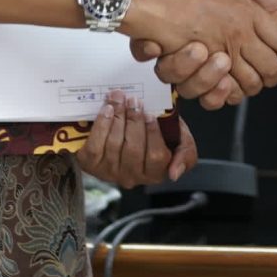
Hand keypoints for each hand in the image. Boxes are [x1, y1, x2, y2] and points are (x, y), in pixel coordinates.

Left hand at [76, 92, 196, 188]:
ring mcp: (109, 173)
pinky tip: (106, 110)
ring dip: (116, 118)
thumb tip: (173, 174)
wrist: (127, 128)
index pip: (156, 157)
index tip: (150, 114)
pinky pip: (94, 147)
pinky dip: (100, 126)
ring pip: (114, 146)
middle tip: (133, 100)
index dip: (153, 135)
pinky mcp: (90, 165)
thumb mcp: (180, 141)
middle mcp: (132, 178)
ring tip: (119, 98)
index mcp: (155, 173)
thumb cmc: (158, 133)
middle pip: (133, 150)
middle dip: (133, 122)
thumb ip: (185, 155)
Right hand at [129, 0, 276, 106]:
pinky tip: (232, 79)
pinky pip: (221, 99)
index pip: (150, 41)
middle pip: (171, 72)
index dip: (145, 47)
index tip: (155, 43)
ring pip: (195, 88)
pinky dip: (225, 93)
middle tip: (201, 50)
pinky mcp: (238, 79)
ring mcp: (219, 65)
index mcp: (190, 20)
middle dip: (183, 66)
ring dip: (207, 79)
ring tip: (223, 60)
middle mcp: (198, 46)